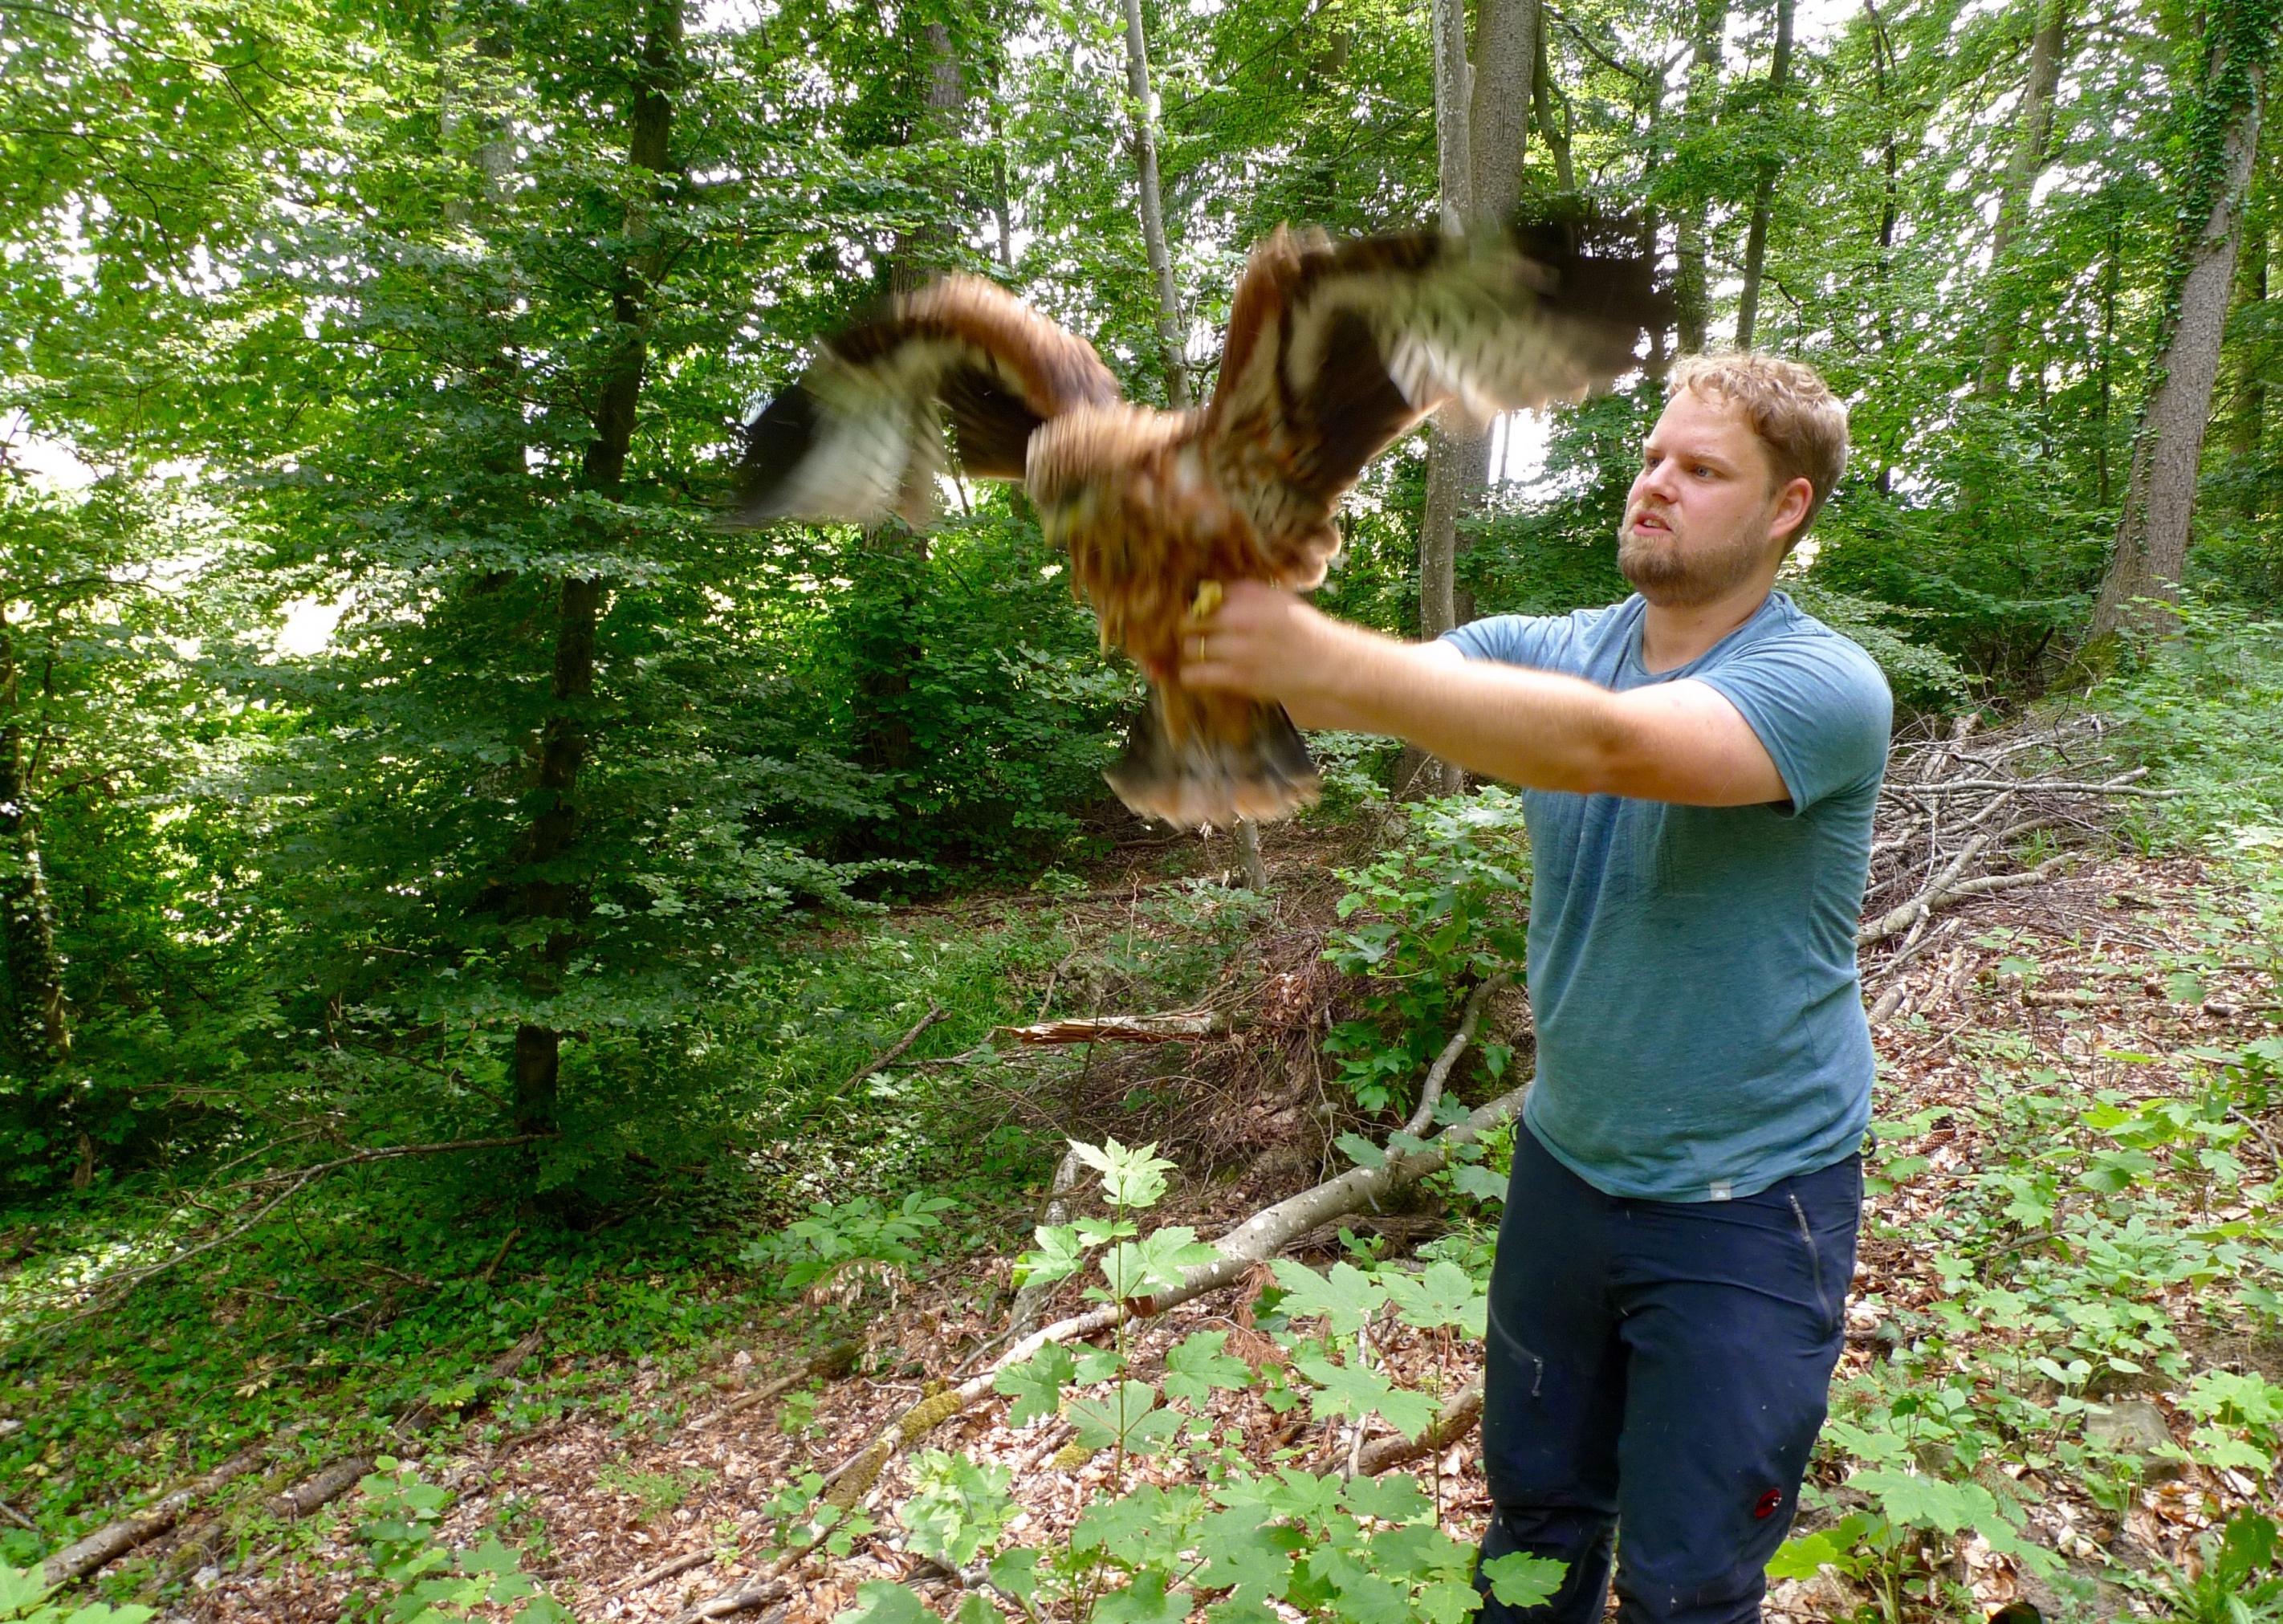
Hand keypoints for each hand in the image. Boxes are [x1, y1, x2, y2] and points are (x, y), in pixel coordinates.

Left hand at [1171, 580, 1338, 702]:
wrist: (1328, 664)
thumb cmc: (1303, 631)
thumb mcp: (1278, 599)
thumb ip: (1246, 593)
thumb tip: (1210, 590)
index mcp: (1250, 595)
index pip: (1205, 594)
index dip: (1198, 605)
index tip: (1202, 614)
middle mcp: (1242, 617)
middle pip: (1189, 619)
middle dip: (1189, 628)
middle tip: (1196, 635)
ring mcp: (1238, 649)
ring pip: (1188, 647)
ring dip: (1191, 652)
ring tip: (1202, 656)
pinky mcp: (1237, 677)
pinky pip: (1194, 675)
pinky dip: (1192, 675)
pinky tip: (1201, 675)